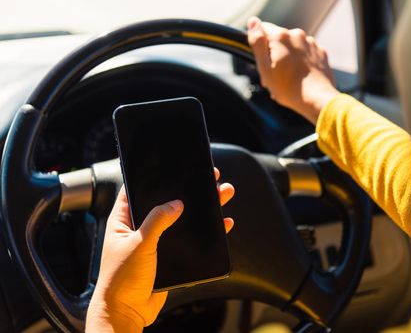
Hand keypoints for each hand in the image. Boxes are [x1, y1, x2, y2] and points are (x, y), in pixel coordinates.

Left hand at [86, 168, 234, 331]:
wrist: (127, 312)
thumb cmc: (121, 280)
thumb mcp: (139, 244)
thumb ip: (157, 221)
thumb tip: (176, 204)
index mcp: (124, 220)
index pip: (137, 190)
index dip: (153, 177)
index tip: (173, 167)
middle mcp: (140, 228)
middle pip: (167, 202)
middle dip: (188, 190)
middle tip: (208, 179)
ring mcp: (156, 242)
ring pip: (183, 220)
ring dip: (202, 210)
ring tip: (221, 195)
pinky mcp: (169, 256)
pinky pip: (190, 240)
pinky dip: (206, 232)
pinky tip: (221, 225)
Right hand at [247, 16, 339, 123]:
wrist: (317, 99)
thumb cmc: (288, 88)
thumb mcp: (264, 67)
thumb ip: (257, 42)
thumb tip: (253, 21)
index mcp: (281, 36)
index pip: (262, 29)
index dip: (259, 45)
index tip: (263, 61)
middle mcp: (297, 35)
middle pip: (278, 39)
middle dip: (274, 54)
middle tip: (275, 75)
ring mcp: (311, 43)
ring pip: (293, 47)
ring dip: (289, 58)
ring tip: (289, 79)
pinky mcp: (321, 53)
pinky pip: (306, 54)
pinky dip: (302, 63)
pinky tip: (301, 77)